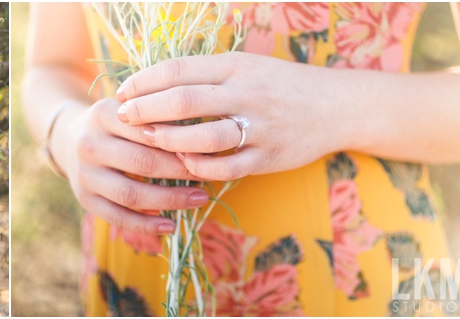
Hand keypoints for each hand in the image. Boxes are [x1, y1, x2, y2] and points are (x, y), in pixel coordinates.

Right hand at [52, 98, 208, 235]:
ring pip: (131, 194)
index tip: (207, 148)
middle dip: (180, 171)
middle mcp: (89, 145)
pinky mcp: (84, 199)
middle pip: (141, 162)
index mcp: (102, 115)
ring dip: (169, 200)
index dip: (180, 140)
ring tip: (198, 200)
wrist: (71, 138)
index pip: (147, 129)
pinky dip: (146, 226)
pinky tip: (170, 226)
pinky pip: (117, 217)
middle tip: (209, 174)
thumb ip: (158, 118)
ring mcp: (84, 174)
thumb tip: (205, 138)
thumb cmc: (116, 124)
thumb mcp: (130, 110)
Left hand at [116, 52, 348, 180]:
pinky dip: (199, 167)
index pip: (178, 70)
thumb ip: (203, 74)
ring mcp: (259, 127)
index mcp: (235, 66)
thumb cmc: (278, 85)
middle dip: (146, 110)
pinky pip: (226, 167)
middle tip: (123, 117)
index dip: (144, 82)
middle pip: (184, 101)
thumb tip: (150, 84)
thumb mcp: (243, 67)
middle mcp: (246, 94)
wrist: (336, 106)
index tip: (123, 92)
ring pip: (204, 137)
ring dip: (169, 140)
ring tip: (147, 139)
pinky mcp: (268, 157)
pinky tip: (183, 163)